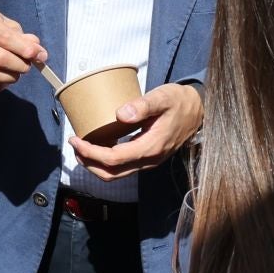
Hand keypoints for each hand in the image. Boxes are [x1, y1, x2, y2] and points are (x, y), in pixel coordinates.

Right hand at [0, 9, 46, 90]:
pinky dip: (0, 85)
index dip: (24, 49)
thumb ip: (20, 35)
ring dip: (10, 77)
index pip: (5, 38)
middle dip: (19, 66)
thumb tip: (38, 51)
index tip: (40, 56)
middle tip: (28, 66)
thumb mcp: (2, 22)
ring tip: (16, 73)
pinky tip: (4, 78)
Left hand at [69, 83, 203, 180]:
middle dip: (88, 163)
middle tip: (74, 145)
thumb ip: (143, 105)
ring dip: (96, 165)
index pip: (113, 159)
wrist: (199, 111)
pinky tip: (99, 146)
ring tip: (81, 148)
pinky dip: (106, 161)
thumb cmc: (180, 102)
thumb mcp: (163, 98)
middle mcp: (149, 160)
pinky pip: (123, 167)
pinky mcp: (148, 157)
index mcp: (150, 147)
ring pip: (116, 174)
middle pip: (111, 173)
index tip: (75, 139)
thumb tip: (120, 114)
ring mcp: (149, 161)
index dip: (91, 153)